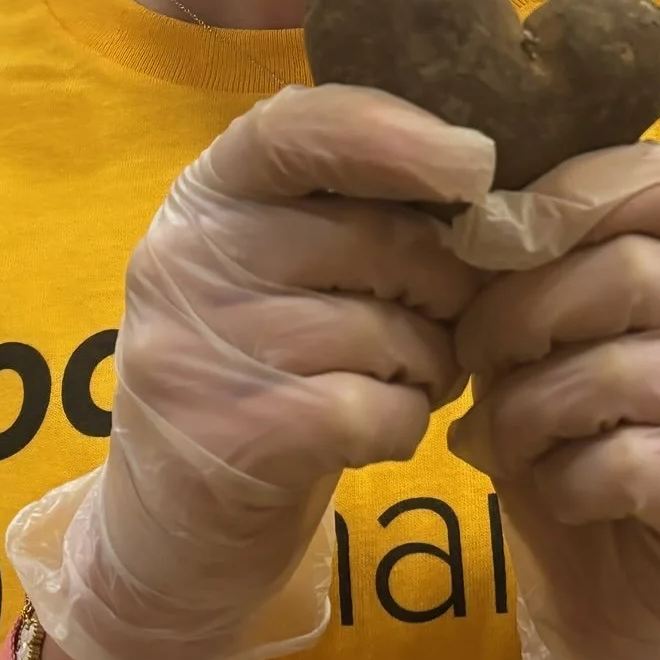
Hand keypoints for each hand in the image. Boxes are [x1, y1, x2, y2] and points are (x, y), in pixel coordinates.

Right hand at [7, 87, 490, 659]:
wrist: (171, 535)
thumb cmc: (262, 375)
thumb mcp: (277, 270)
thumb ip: (350, 212)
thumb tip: (488, 182)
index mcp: (203, 196)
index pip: (297, 124)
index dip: (396, 134)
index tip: (475, 163)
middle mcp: (186, 258)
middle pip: (380, 239)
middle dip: (441, 288)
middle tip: (428, 324)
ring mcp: (198, 348)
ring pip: (391, 331)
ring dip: (425, 366)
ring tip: (389, 382)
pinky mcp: (232, 436)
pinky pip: (377, 408)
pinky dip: (401, 424)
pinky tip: (373, 431)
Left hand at [448, 142, 659, 659]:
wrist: (631, 605)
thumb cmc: (577, 451)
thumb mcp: (534, 354)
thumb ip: (514, 287)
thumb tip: (457, 238)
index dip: (568, 194)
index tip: (486, 238)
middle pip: (628, 270)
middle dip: (518, 317)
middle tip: (475, 364)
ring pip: (622, 372)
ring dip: (531, 412)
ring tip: (508, 443)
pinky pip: (634, 465)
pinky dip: (570, 482)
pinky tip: (563, 495)